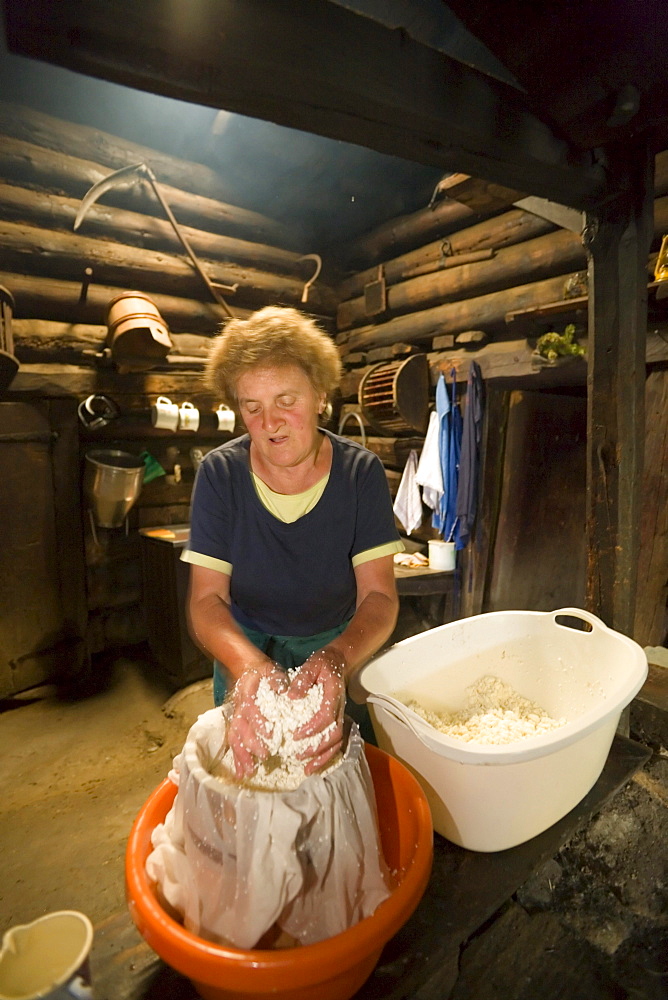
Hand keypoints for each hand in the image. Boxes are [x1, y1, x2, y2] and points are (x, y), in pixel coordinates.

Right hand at [227, 664, 286, 778]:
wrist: (246, 668)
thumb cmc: (262, 672)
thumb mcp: (271, 670)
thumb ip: (277, 679)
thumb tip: (283, 689)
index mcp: (247, 693)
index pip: (251, 708)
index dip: (258, 722)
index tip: (270, 734)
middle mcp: (238, 707)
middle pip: (241, 727)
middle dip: (252, 743)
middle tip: (265, 755)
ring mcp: (236, 717)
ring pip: (234, 738)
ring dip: (241, 755)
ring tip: (249, 771)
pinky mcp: (236, 724)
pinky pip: (233, 743)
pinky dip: (237, 758)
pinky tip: (241, 773)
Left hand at [288, 647, 345, 774]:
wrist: (338, 660)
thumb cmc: (323, 662)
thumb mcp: (312, 664)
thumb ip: (303, 679)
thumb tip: (291, 696)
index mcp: (334, 694)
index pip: (327, 715)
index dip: (313, 728)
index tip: (296, 735)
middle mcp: (340, 707)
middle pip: (334, 734)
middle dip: (317, 748)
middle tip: (298, 756)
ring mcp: (340, 715)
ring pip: (337, 741)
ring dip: (323, 757)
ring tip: (307, 769)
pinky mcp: (336, 719)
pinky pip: (335, 741)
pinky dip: (326, 754)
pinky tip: (314, 763)